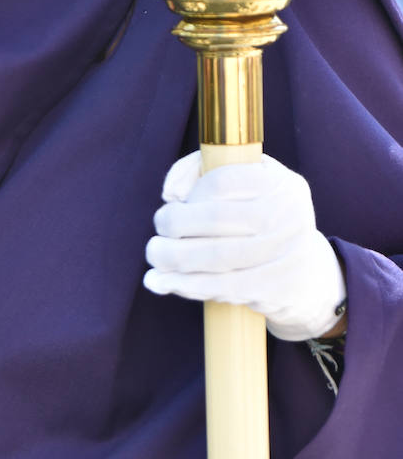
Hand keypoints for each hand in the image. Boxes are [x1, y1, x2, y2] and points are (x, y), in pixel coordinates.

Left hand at [143, 151, 346, 341]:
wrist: (304, 271)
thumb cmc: (257, 218)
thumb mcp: (240, 182)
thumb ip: (197, 170)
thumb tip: (171, 193)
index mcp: (279, 184)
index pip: (221, 182)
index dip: (190, 193)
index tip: (178, 203)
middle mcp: (287, 216)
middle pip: (214, 217)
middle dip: (172, 224)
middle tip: (159, 230)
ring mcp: (285, 254)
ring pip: (215, 256)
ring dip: (171, 257)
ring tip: (154, 255)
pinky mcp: (276, 288)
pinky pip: (222, 287)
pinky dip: (183, 285)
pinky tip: (158, 282)